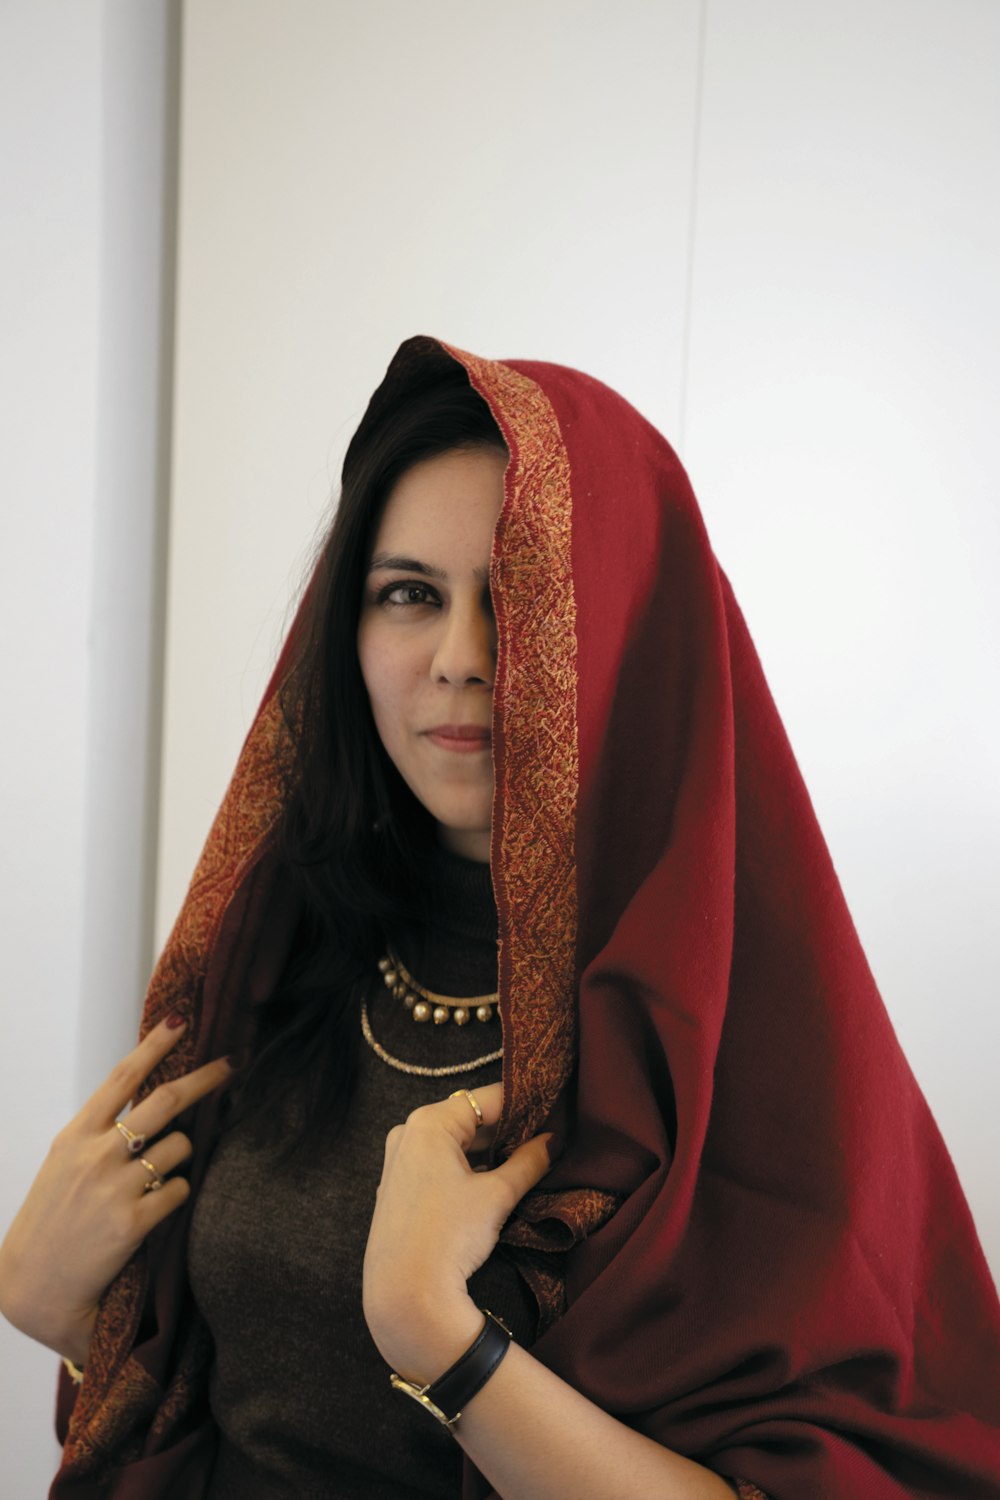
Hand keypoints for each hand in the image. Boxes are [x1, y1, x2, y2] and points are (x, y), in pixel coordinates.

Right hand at [0, 1014, 229, 1364]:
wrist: (34, 1286)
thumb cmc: (53, 1220)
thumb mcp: (64, 1163)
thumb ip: (100, 1131)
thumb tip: (149, 1098)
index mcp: (76, 1135)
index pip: (122, 1077)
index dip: (154, 1045)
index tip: (180, 1020)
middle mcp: (96, 1154)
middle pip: (166, 1100)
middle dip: (206, 1077)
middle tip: (233, 1062)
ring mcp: (115, 1187)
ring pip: (180, 1146)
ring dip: (182, 1154)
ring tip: (157, 1177)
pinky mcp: (133, 1222)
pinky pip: (180, 1189)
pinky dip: (178, 1194)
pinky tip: (157, 1209)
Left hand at [362, 1084, 551, 1383]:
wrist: (406, 1296)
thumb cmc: (450, 1237)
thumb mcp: (497, 1195)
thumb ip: (529, 1161)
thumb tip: (553, 1140)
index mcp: (429, 1123)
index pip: (486, 1099)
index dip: (523, 1103)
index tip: (554, 1108)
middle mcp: (407, 1133)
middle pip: (468, 1118)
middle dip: (506, 1129)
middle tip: (545, 1137)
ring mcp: (397, 1161)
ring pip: (453, 1143)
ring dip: (487, 1150)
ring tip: (525, 1159)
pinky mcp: (396, 1189)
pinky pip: (437, 1163)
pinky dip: (465, 1167)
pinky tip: (492, 1181)